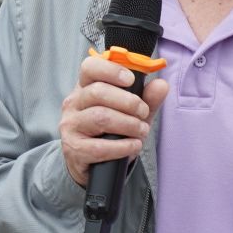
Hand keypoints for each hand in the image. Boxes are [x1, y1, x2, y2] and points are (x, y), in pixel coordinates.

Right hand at [59, 53, 171, 187]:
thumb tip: (161, 85)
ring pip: (100, 117)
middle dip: (129, 102)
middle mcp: (74, 103)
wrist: (95, 165)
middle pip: (98, 91)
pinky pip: (100, 147)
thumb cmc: (114, 131)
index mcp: (86, 86)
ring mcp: (71, 126)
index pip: (90, 67)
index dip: (111, 70)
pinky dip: (123, 146)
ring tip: (141, 130)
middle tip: (143, 112)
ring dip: (129, 124)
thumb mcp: (134, 112)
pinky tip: (134, 146)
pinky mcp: (74, 149)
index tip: (131, 79)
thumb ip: (148, 98)